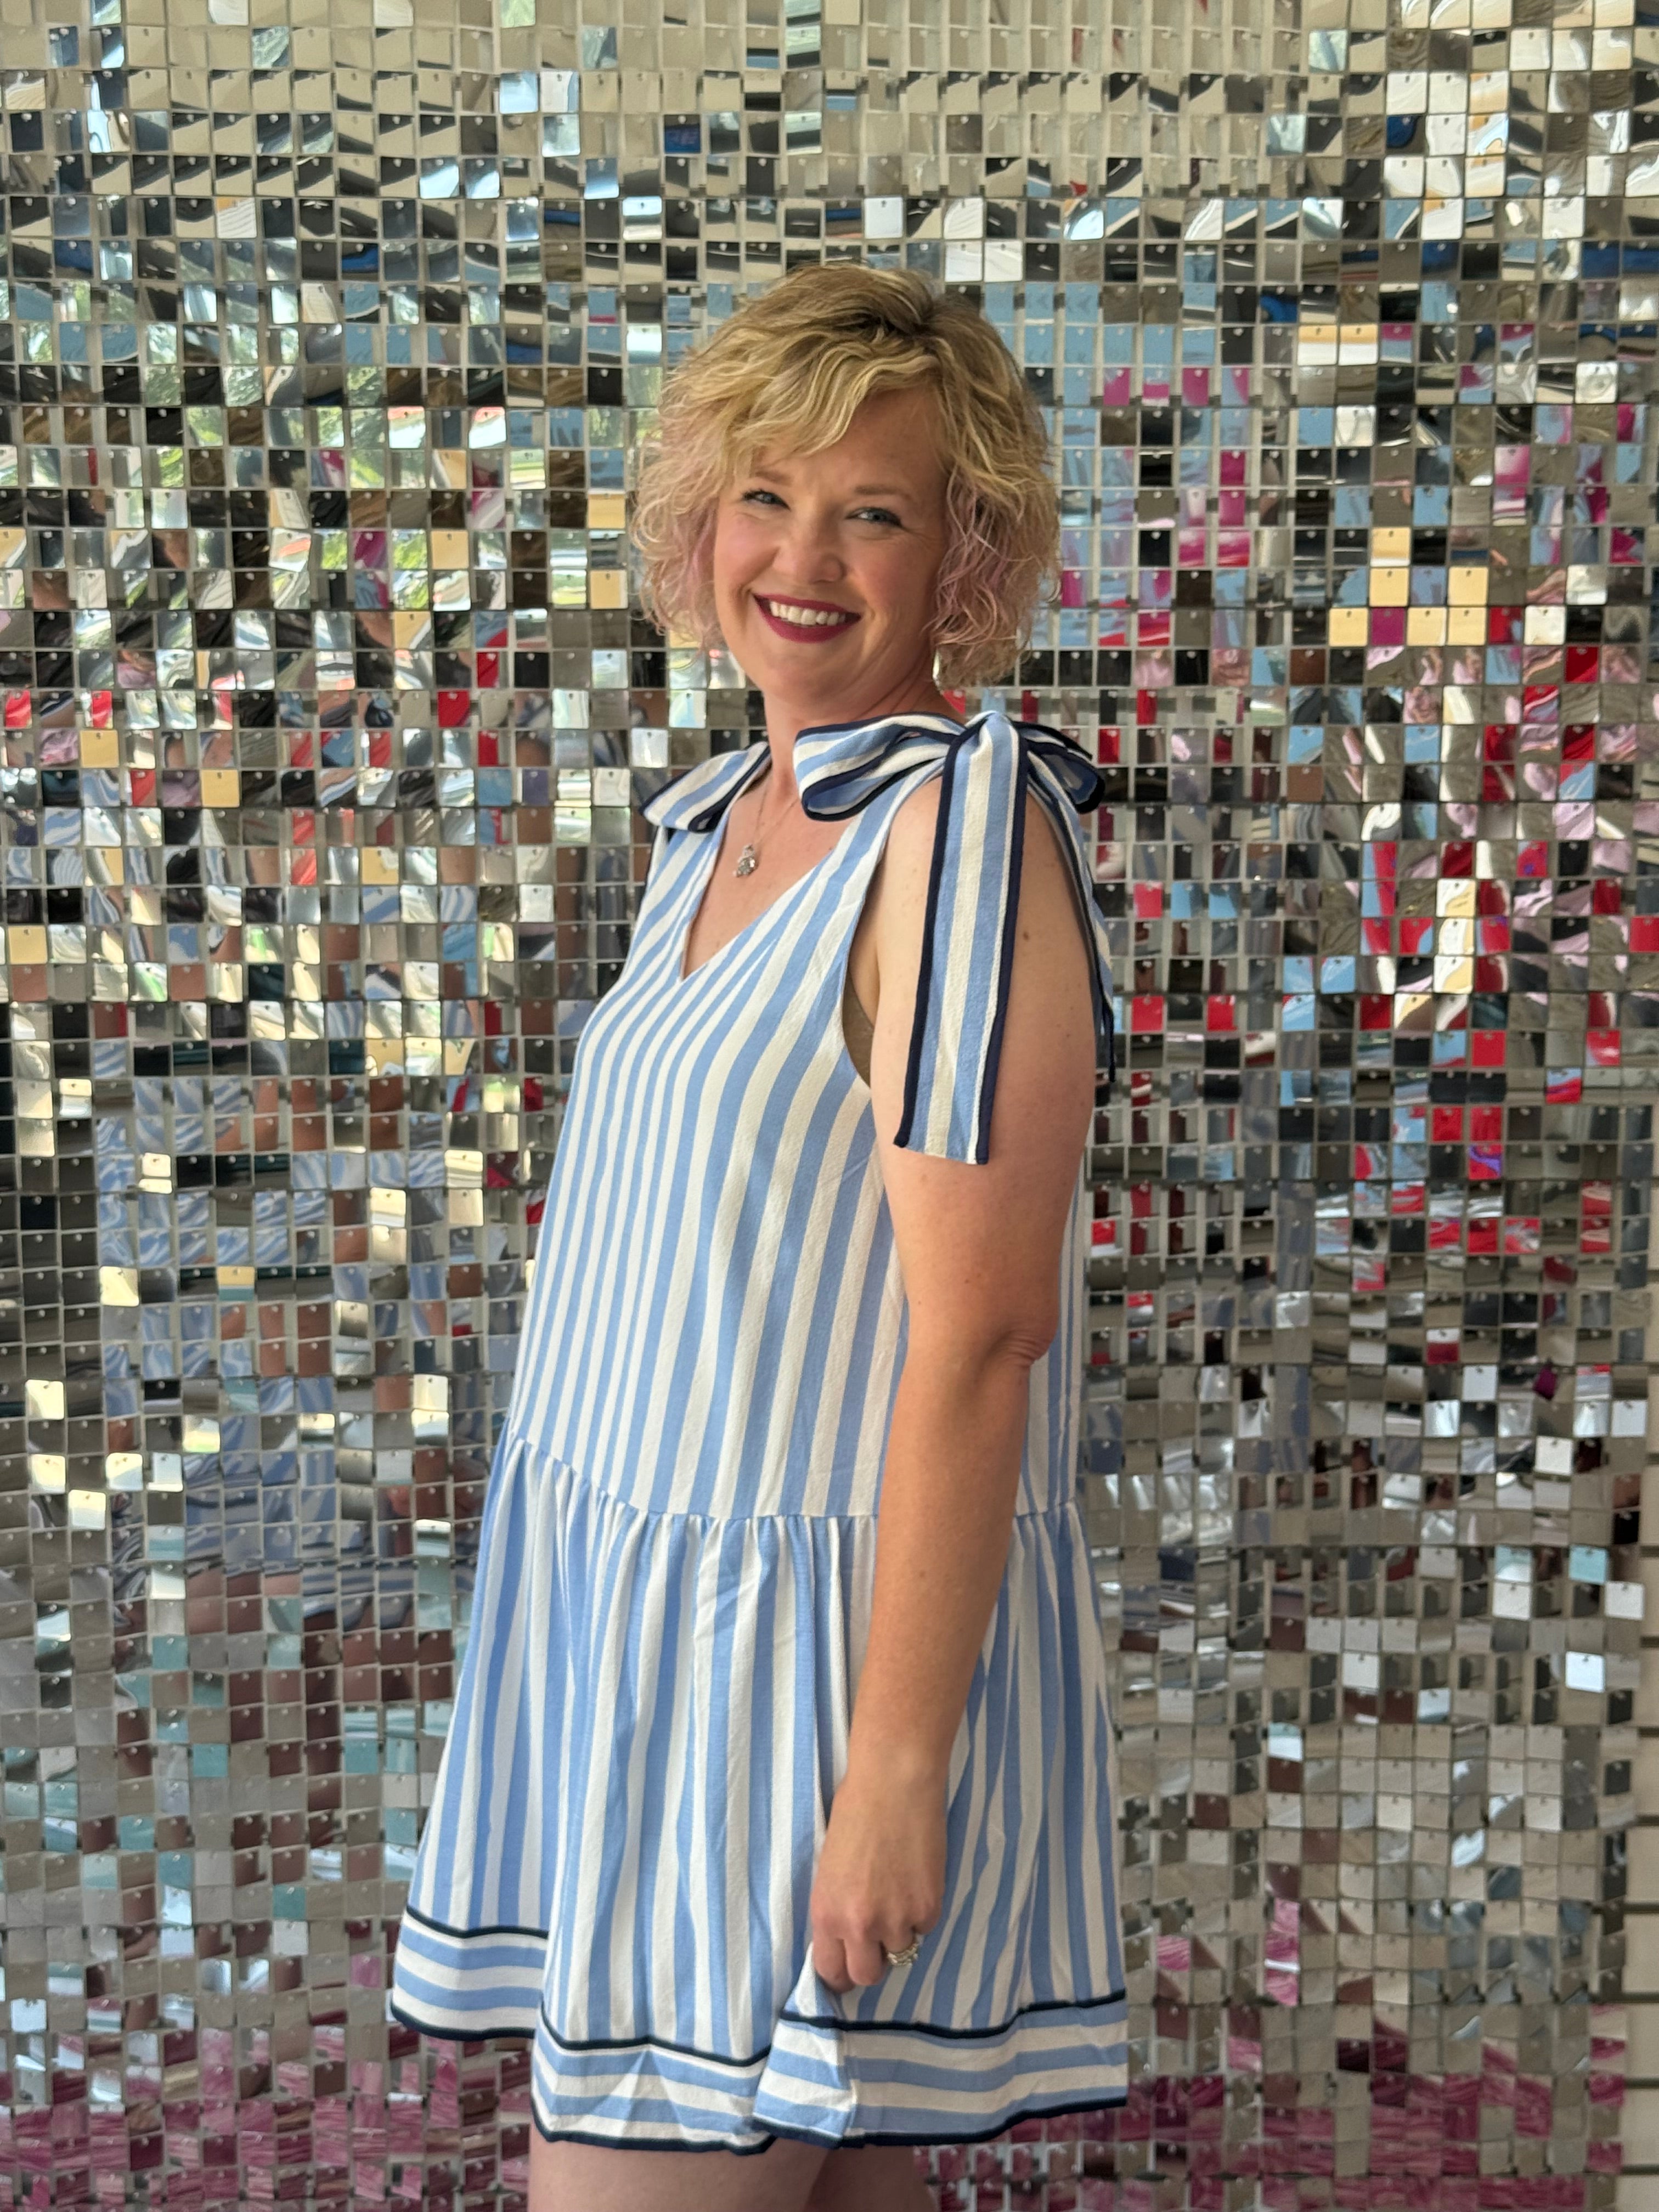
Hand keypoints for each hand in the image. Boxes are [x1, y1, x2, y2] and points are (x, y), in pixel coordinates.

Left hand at [808, 1760, 946, 1992]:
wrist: (894, 1783)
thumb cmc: (855, 1812)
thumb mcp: (830, 1870)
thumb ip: (837, 1908)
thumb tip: (846, 1936)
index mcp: (827, 1913)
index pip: (832, 1972)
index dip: (841, 1972)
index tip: (848, 1964)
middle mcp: (859, 1925)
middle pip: (867, 1976)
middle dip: (872, 1961)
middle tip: (878, 1937)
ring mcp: (897, 1919)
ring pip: (901, 1951)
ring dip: (900, 1931)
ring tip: (898, 1890)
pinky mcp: (929, 1908)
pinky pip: (925, 1927)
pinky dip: (922, 1911)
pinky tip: (916, 1877)